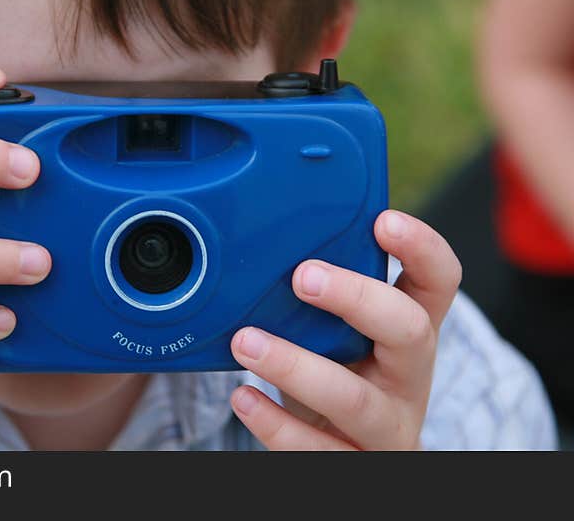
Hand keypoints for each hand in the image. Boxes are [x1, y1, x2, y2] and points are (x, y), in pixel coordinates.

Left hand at [229, 210, 460, 449]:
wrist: (343, 449)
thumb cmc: (337, 372)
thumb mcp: (342, 332)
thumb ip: (323, 298)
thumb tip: (265, 245)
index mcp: (411, 330)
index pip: (440, 282)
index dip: (423, 248)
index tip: (383, 221)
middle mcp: (410, 377)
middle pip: (410, 331)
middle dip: (358, 299)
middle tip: (303, 277)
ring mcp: (387, 426)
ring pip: (354, 399)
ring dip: (296, 366)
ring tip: (246, 342)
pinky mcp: (353, 461)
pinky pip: (316, 448)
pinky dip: (275, 424)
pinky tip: (243, 398)